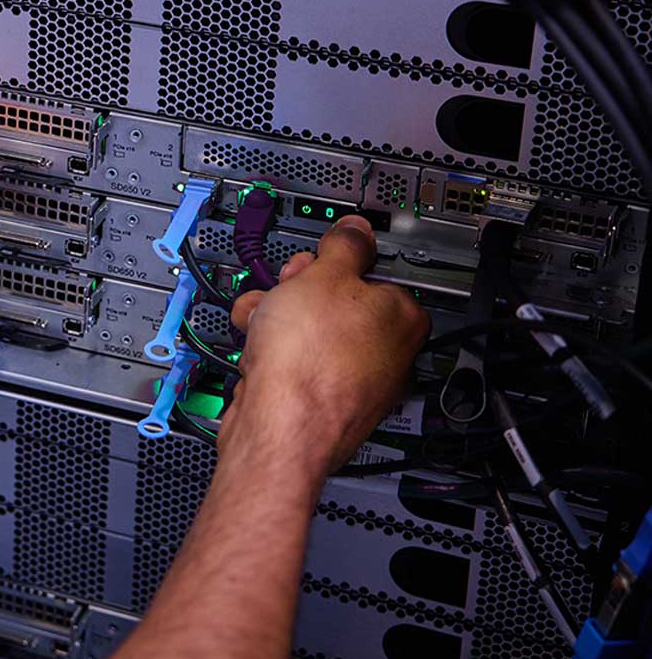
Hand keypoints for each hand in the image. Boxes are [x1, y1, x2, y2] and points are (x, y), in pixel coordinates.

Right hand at [221, 216, 429, 475]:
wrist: (278, 428)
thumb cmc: (310, 362)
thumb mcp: (324, 276)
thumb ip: (343, 247)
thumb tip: (357, 230)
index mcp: (403, 319)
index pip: (374, 274)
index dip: (336, 263)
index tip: (316, 260)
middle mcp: (386, 355)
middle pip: (338, 302)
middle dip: (299, 290)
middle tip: (287, 289)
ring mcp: (352, 383)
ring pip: (309, 331)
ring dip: (276, 317)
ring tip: (260, 320)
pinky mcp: (317, 401)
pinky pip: (293, 361)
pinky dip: (271, 350)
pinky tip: (255, 347)